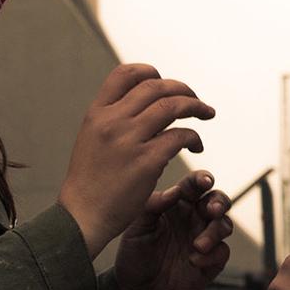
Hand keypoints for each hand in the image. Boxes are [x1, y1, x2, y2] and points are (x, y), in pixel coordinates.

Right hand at [59, 64, 214, 257]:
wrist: (82, 218)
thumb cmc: (90, 182)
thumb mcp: (92, 139)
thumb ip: (114, 120)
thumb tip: (147, 104)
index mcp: (96, 114)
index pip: (125, 73)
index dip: (151, 71)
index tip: (166, 83)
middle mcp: (111, 121)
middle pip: (156, 86)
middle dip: (183, 89)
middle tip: (196, 101)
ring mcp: (129, 140)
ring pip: (173, 106)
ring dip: (196, 106)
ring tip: (207, 114)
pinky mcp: (146, 161)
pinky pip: (181, 136)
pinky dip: (195, 137)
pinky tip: (197, 146)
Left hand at [114, 170, 232, 289]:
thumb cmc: (134, 255)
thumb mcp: (137, 228)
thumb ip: (153, 205)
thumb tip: (175, 191)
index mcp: (177, 205)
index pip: (194, 185)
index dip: (203, 179)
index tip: (205, 182)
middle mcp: (194, 219)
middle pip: (218, 201)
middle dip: (220, 202)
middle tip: (212, 210)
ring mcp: (204, 239)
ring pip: (225, 224)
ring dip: (216, 231)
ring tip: (198, 245)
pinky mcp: (211, 262)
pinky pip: (223, 252)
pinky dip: (213, 255)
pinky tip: (195, 261)